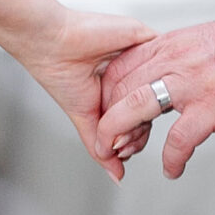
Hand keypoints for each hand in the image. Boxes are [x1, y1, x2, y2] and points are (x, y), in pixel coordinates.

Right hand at [0, 0, 155, 180]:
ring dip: (145, 109)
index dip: (134, 136)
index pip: (140, 118)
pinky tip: (138, 95)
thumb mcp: (84, 117)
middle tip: (123, 138)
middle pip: (153, 107)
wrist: (53, 41)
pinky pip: (162, 62)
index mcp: (117, 90)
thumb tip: (118, 176)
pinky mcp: (144, 39)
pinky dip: (152, 82)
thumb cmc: (59, 73)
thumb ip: (101, 146)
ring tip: (124, 119)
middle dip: (139, 128)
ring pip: (160, 88)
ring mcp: (139, 58)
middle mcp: (131, 75)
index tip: (122, 148)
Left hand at [96, 15, 214, 178]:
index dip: (105, 97)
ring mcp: (192, 83)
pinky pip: (179, 138)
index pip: (118, 69)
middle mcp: (174, 60)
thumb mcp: (200, 42)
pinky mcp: (213, 105)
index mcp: (169, 45)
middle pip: (119, 90)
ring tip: (124, 155)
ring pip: (136, 108)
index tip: (106, 115)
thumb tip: (160, 79)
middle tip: (110, 143)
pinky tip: (173, 168)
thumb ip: (176, 59)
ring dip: (123, 137)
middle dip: (107, 121)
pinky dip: (171, 159)